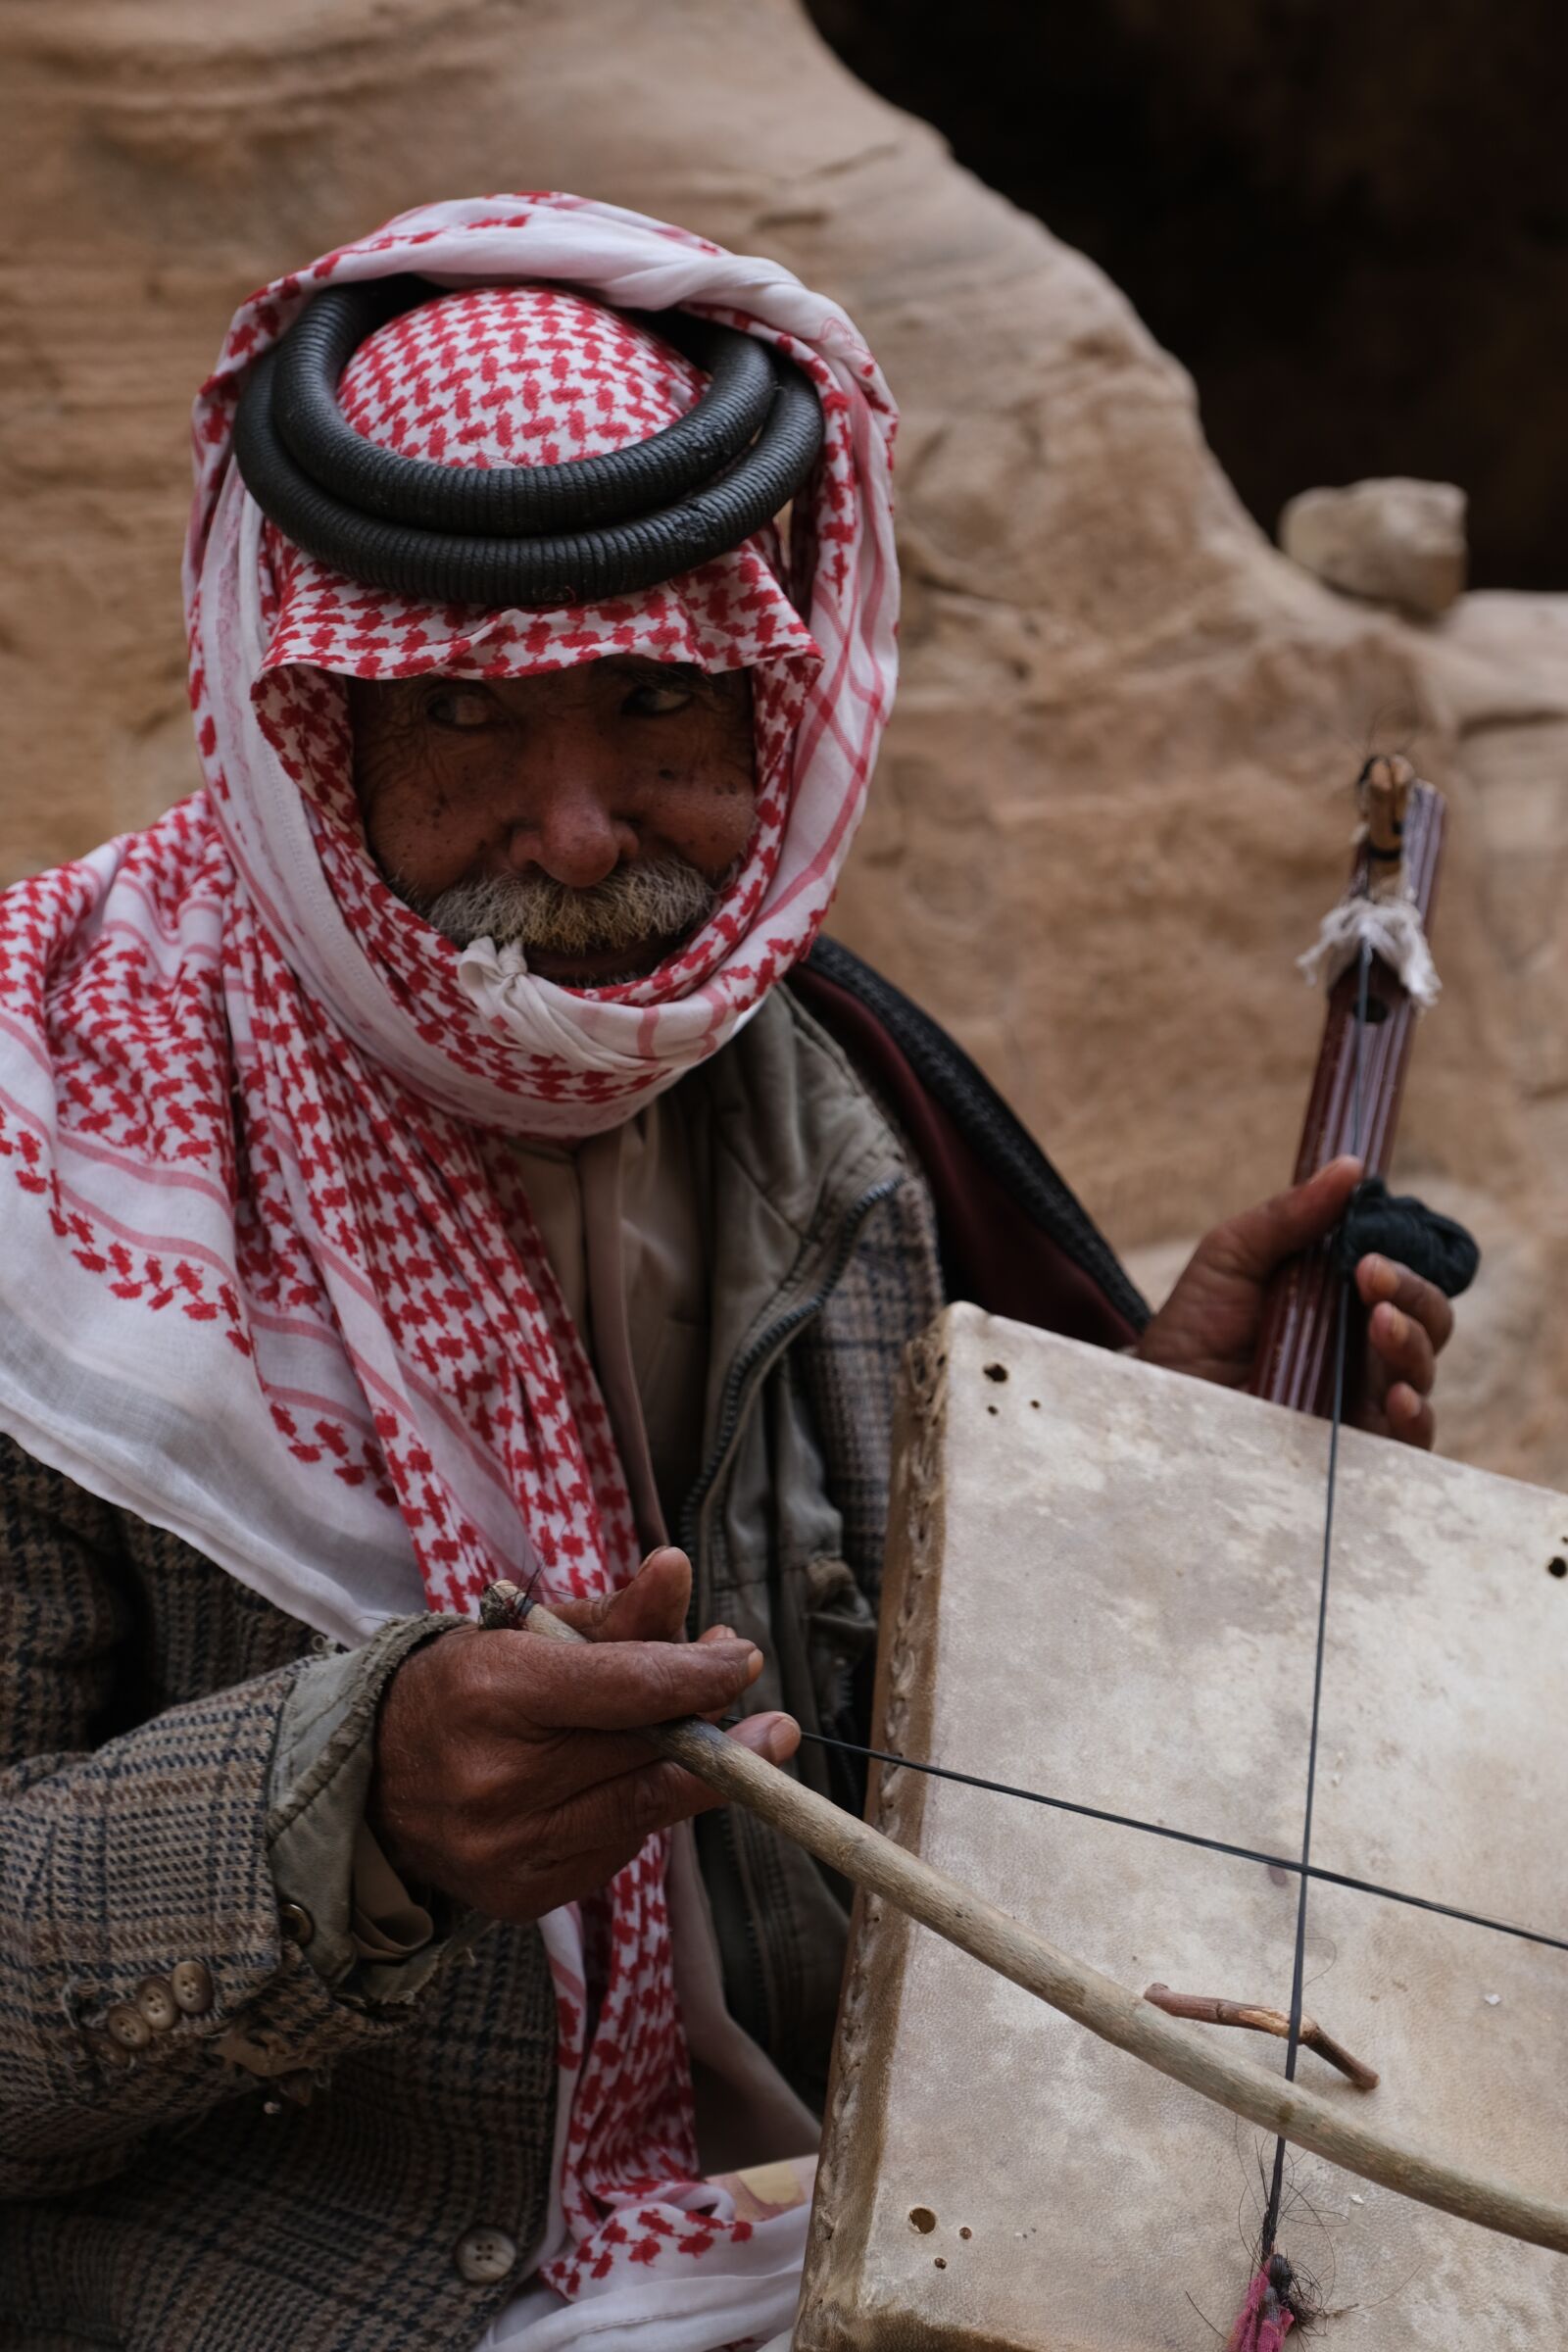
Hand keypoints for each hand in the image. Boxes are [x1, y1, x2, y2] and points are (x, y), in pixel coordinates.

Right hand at [369, 1546, 799, 1922]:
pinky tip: (636, 1783)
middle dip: (714, 1731)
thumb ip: (612, 1614)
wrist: (373, 1785)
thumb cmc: (462, 1690)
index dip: (695, 1676)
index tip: (744, 1659)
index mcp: (492, 1694)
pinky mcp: (523, 1894)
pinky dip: (640, 1812)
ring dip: (700, 1778)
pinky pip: (617, 1848)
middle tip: (774, 1724)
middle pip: (643, 1755)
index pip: (622, 1688)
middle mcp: (498, 1780)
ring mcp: (510, 1847)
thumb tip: (679, 1570)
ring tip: (734, 1746)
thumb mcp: (523, 1633)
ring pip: (643, 1810)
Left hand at [1135, 1155, 1453, 1448]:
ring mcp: (1364, 1398)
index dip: (1402, 1262)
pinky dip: (1417, 1414)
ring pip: (1421, 1368)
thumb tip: (1349, 1166)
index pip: (1403, 1279)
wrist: (1160, 1399)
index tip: (1368, 1251)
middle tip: (1372, 1278)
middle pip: (1428, 1319)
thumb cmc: (1194, 1326)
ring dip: (1413, 1340)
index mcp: (1344, 1300)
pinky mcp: (1358, 1448)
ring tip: (1379, 1323)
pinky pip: (1412, 1438)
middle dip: (1412, 1293)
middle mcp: (1363, 1349)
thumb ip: (1288, 1215)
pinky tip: (1397, 1396)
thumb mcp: (1232, 1256)